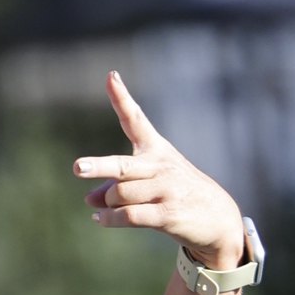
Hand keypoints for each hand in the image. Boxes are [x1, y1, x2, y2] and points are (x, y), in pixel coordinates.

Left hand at [71, 74, 246, 270]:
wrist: (217, 218)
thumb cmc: (177, 194)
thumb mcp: (149, 184)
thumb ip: (116, 188)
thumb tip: (88, 199)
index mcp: (156, 149)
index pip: (136, 119)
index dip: (122, 98)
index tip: (111, 76)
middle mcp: (160, 165)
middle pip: (122, 166)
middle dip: (99, 167)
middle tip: (77, 168)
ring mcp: (165, 189)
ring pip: (120, 194)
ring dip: (107, 203)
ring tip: (104, 209)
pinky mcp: (167, 213)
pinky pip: (129, 215)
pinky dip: (110, 218)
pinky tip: (100, 219)